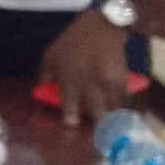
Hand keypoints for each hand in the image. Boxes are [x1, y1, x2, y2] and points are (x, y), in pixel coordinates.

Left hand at [39, 8, 130, 127]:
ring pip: (112, 110)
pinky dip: (122, 110)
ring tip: (112, 132)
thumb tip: (41, 95)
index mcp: (69, 79)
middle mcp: (89, 84)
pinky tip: (123, 117)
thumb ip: (45, 78)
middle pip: (96, 113)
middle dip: (97, 127)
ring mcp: (107, 83)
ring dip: (112, 122)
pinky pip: (123, 101)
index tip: (72, 126)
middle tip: (98, 136)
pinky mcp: (122, 81)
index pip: (69, 106)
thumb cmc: (71, 43)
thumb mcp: (50, 57)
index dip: (70, 119)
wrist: (101, 28)